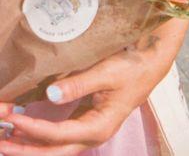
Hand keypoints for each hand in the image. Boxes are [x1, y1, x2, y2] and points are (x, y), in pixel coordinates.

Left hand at [0, 45, 166, 155]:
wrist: (152, 63)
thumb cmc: (134, 67)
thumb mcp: (108, 73)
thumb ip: (78, 85)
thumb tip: (49, 95)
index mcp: (99, 126)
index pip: (57, 134)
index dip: (32, 128)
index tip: (11, 117)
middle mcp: (93, 134)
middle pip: (53, 151)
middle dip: (24, 149)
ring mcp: (90, 129)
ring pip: (54, 146)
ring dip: (28, 143)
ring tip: (4, 136)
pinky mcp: (87, 121)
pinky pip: (58, 135)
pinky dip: (39, 133)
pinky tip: (23, 126)